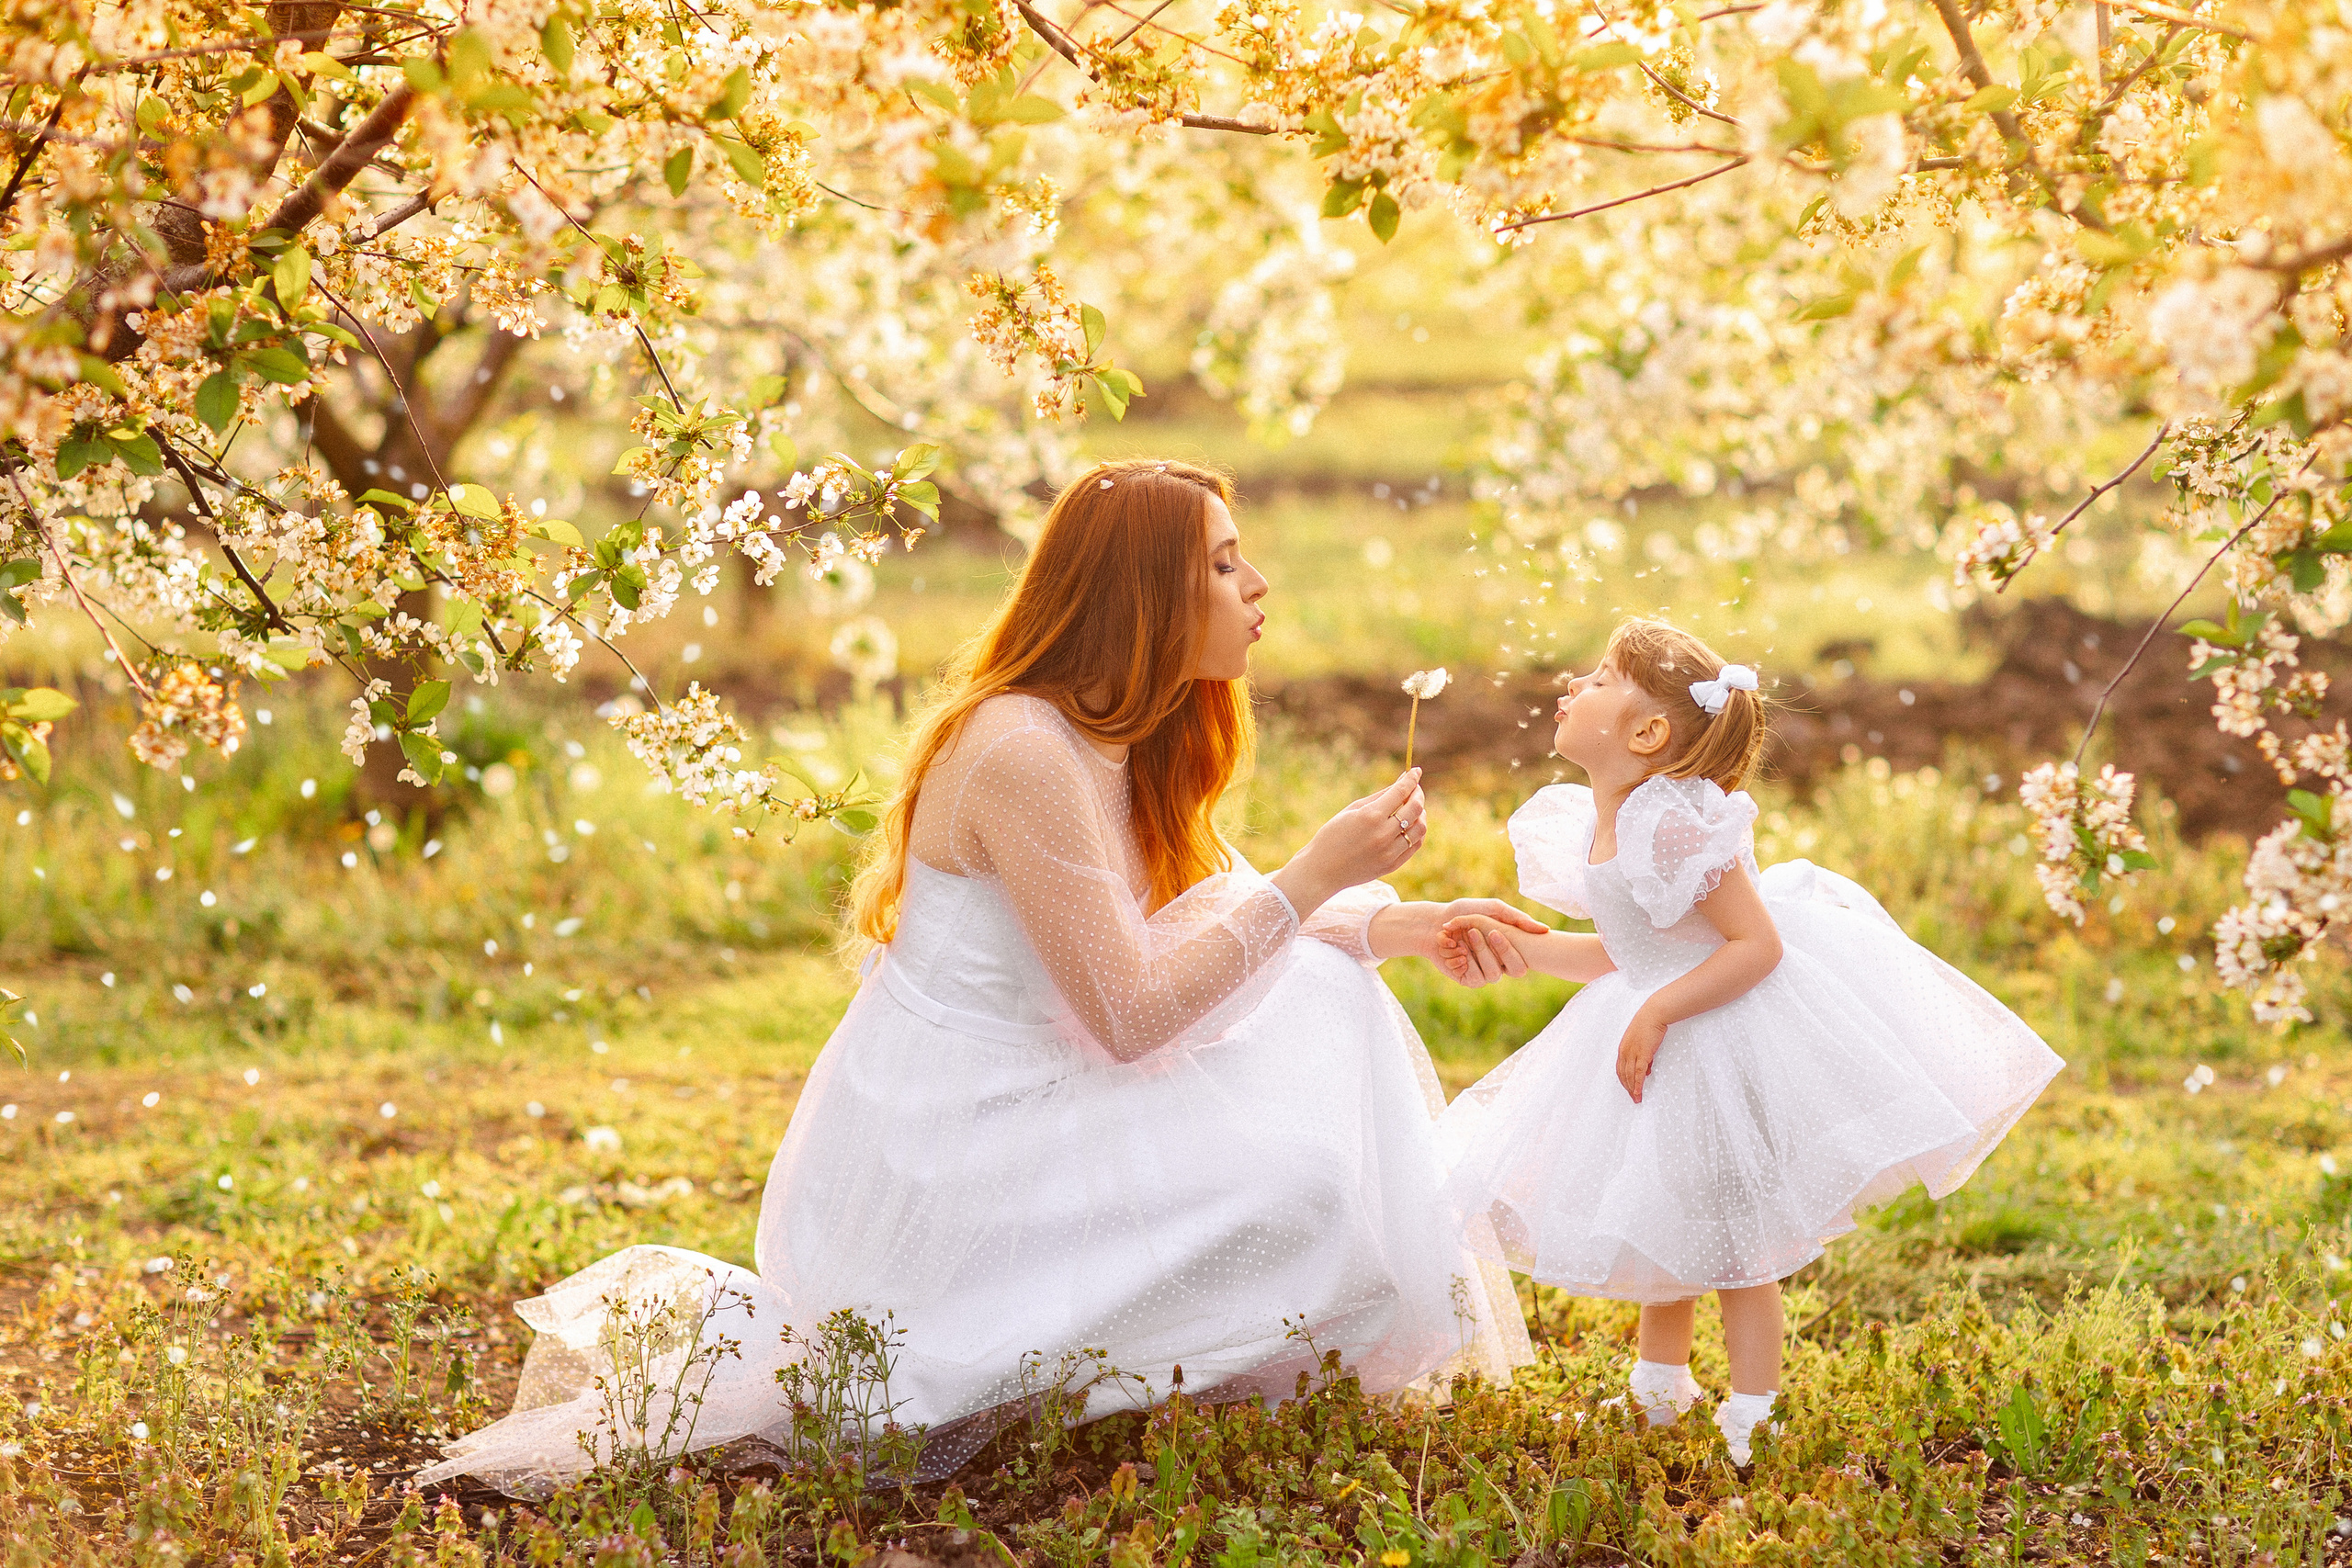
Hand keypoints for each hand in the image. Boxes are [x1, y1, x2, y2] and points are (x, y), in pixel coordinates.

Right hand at [1275, 769, 1425, 915]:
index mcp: (1370, 816)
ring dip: (1421, 814)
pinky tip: (1411, 825)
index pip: (1400, 791)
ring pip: (1420, 828)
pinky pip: (1415, 845)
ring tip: (1414, 808)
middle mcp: (1383, 834)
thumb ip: (1378, 796)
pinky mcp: (1392, 865)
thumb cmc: (1332, 836)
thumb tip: (1401, 782)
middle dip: (1418, 793)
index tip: (1416, 771)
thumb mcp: (1351, 810)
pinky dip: (1417, 832)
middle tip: (1415, 789)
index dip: (1411, 779)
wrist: (1322, 871)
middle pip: (1415, 808)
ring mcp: (1389, 852)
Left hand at [1436, 913, 1532, 986]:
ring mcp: (1482, 972)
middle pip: (1507, 971)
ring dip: (1475, 955)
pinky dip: (1460, 962)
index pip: (1520, 962)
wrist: (1434, 922)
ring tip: (1461, 940)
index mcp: (1507, 949)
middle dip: (1487, 950)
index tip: (1493, 932)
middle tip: (1474, 933)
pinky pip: (1472, 978)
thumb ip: (1517, 918)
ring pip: (1491, 976)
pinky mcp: (1465, 978)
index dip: (1509, 951)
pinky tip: (1451, 950)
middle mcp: (1497, 963)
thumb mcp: (1492, 909)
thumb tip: (1544, 930)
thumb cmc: (1464, 911)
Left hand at [1615, 1008, 1667, 1103]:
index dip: (1623, 1080)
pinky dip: (1638, 1085)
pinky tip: (1639, 1092)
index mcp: (1623, 1048)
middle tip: (1633, 1098)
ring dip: (1632, 1089)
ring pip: (1629, 1076)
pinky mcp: (1642, 1054)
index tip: (1628, 1089)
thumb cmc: (1649, 1025)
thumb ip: (1642, 1056)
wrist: (1653, 1015)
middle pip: (1623, 1075)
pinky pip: (1638, 1074)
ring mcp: (1632, 1053)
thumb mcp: (1642, 1041)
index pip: (1620, 1069)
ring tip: (1637, 1099)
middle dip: (1627, 1088)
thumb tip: (1646, 1070)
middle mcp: (1624, 1052)